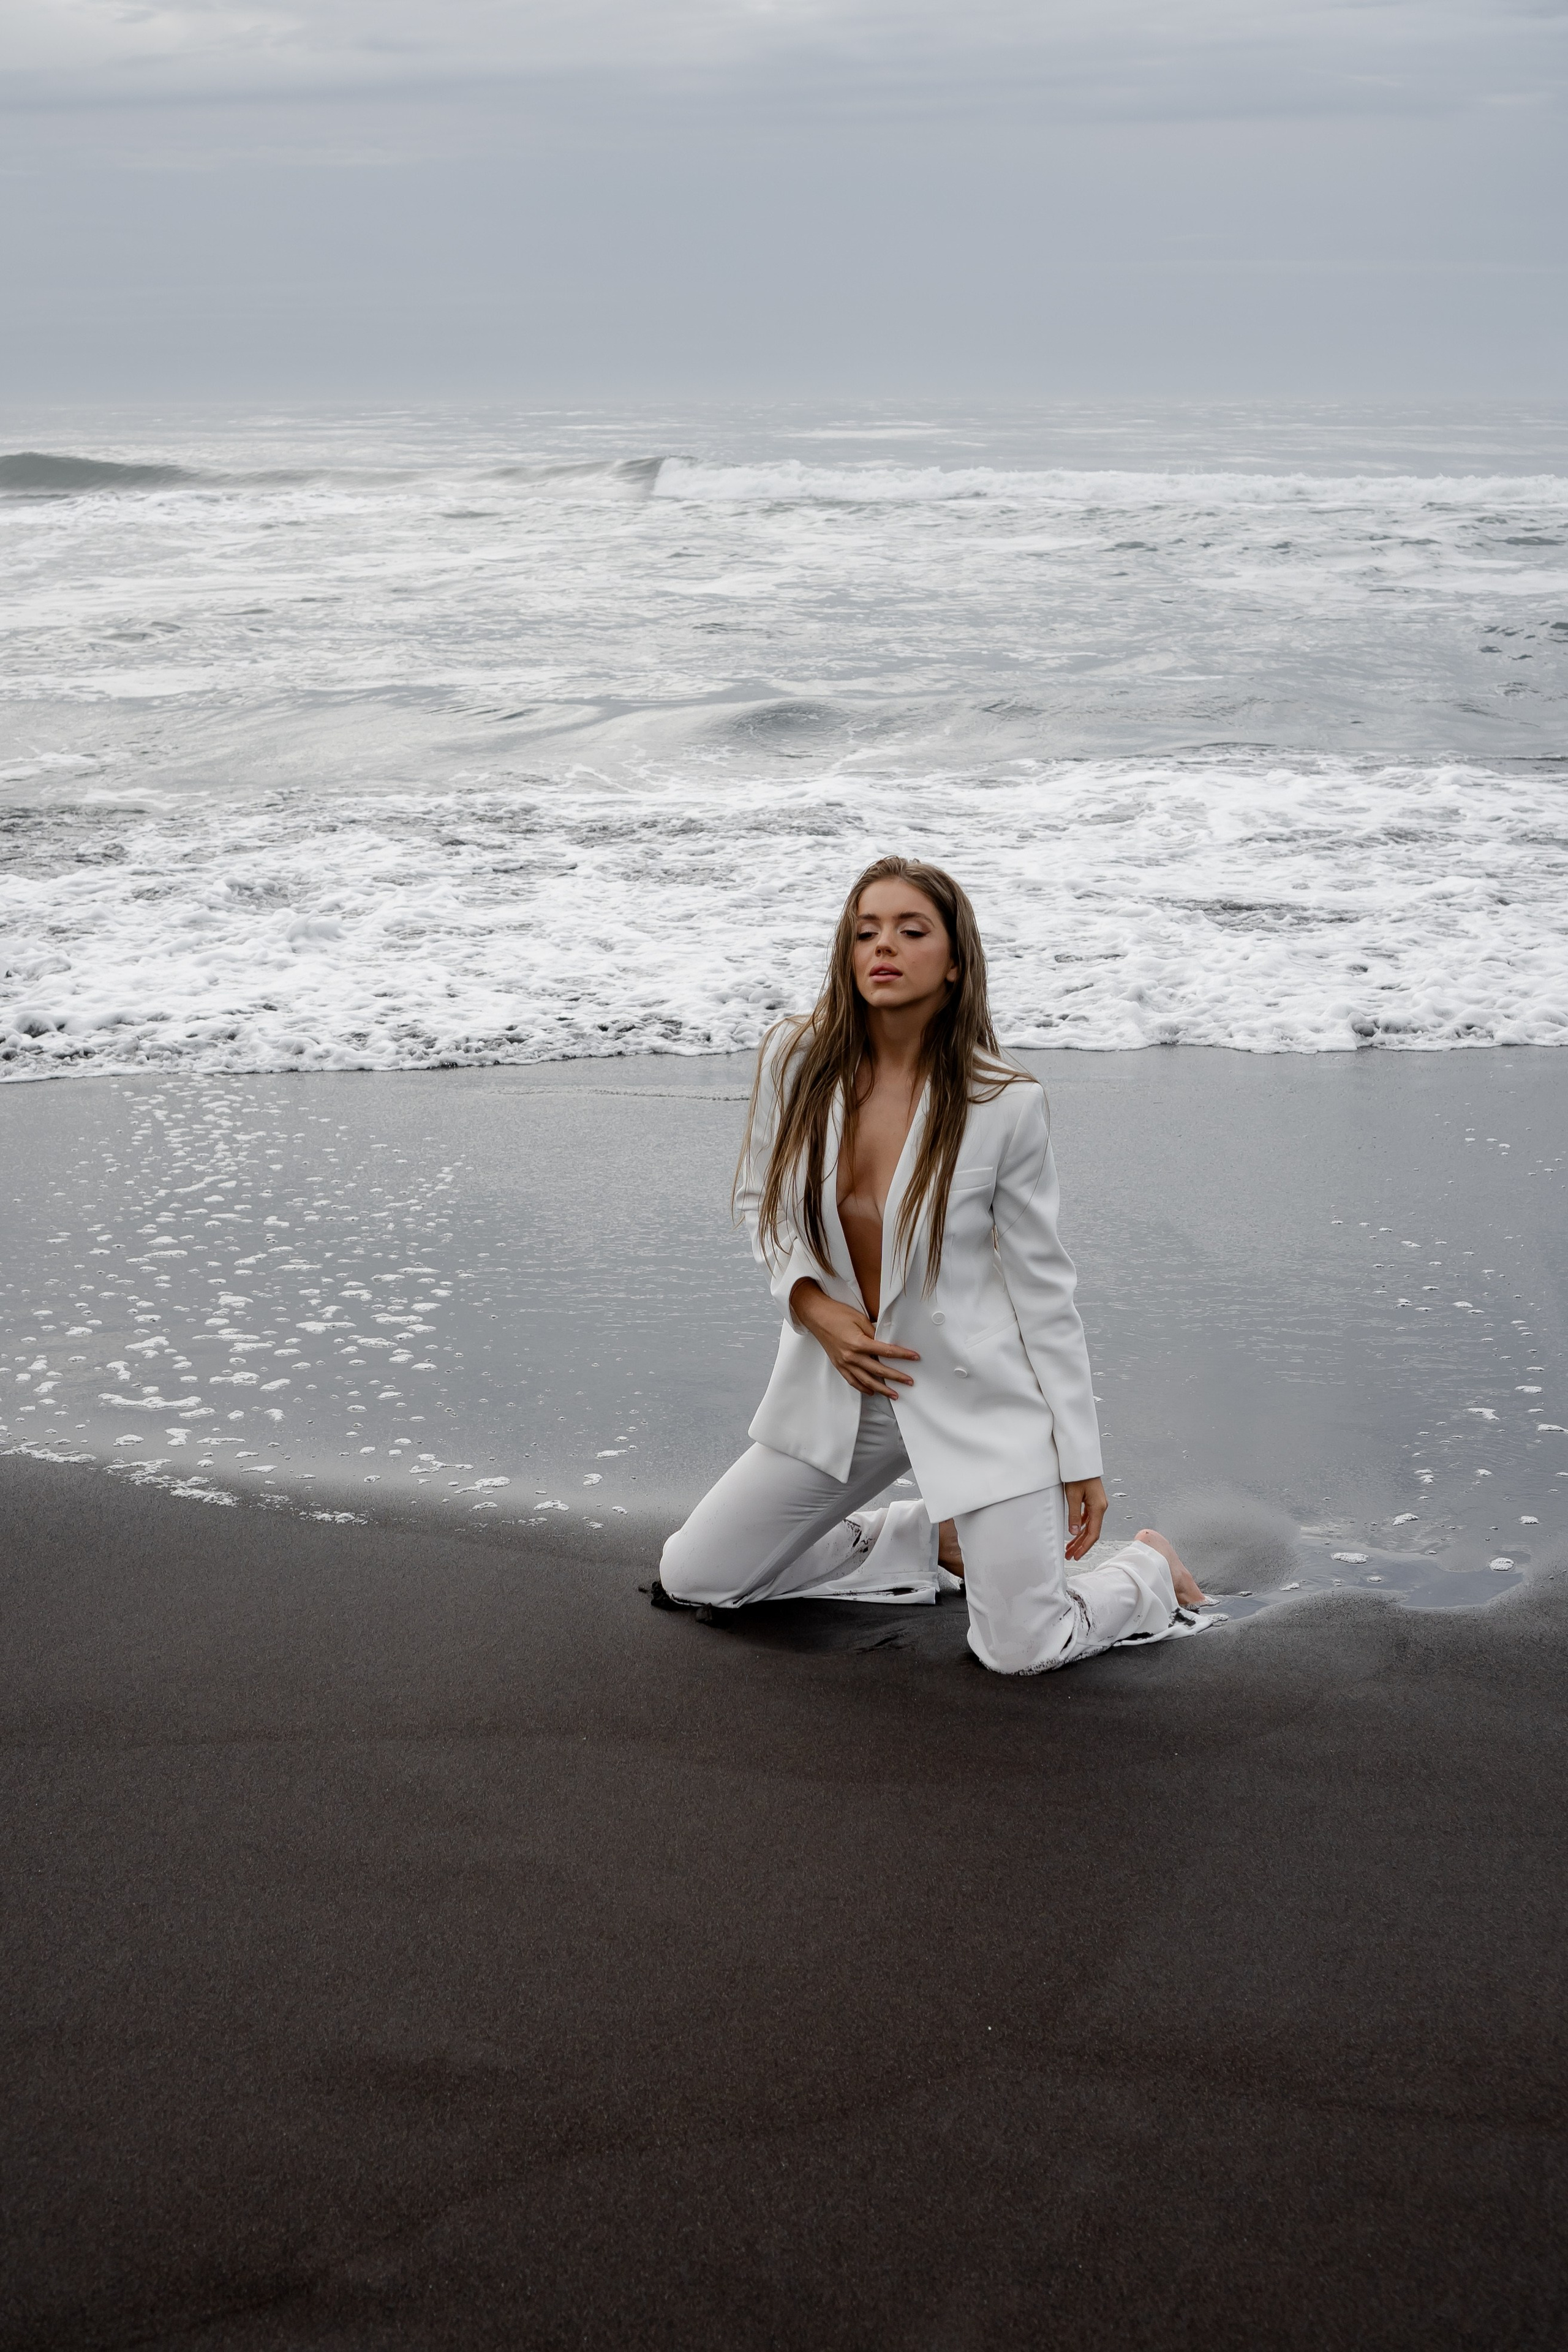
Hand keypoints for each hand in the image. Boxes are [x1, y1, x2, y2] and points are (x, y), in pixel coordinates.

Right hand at [790, 1280, 919, 1399]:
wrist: (816, 1316)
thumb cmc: (837, 1313)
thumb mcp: (860, 1319)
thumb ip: (873, 1333)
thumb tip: (886, 1343)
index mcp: (858, 1342)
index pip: (886, 1351)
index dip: (902, 1355)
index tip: (914, 1357)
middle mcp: (851, 1356)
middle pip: (879, 1370)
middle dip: (896, 1377)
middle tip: (909, 1381)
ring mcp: (844, 1362)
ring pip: (866, 1380)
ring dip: (881, 1388)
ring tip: (894, 1394)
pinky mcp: (838, 1365)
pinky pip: (852, 1380)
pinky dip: (862, 1387)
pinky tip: (871, 1391)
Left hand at [1064, 1477, 1106, 1562]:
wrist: (1081, 1461)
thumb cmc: (1077, 1475)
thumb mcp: (1072, 1496)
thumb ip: (1073, 1515)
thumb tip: (1073, 1532)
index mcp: (1098, 1507)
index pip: (1093, 1533)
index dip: (1084, 1547)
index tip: (1076, 1556)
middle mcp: (1101, 1507)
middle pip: (1092, 1532)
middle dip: (1081, 1545)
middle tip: (1070, 1556)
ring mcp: (1098, 1504)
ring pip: (1090, 1526)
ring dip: (1080, 1538)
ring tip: (1070, 1548)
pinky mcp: (1093, 1501)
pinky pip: (1088, 1519)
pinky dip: (1081, 1527)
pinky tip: (1074, 1533)